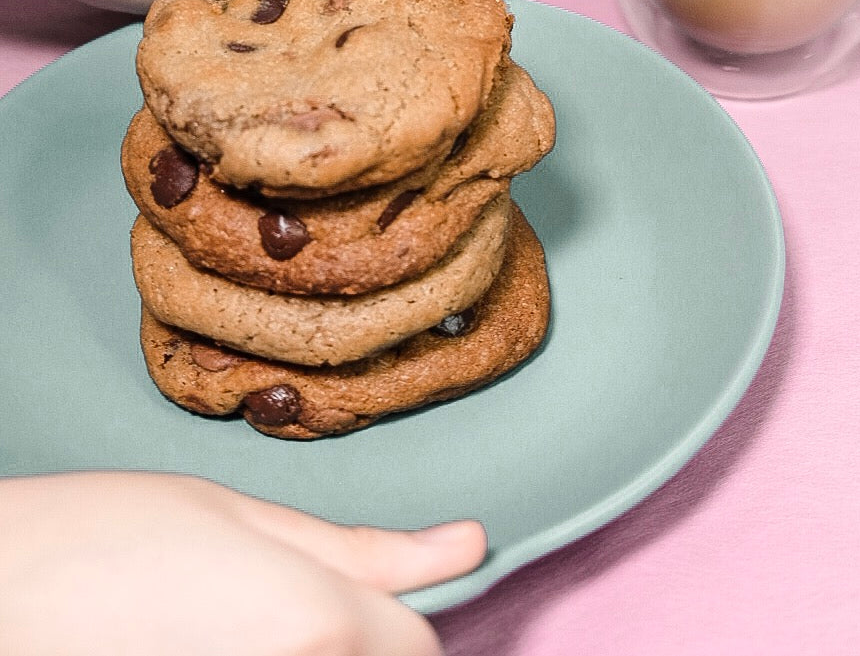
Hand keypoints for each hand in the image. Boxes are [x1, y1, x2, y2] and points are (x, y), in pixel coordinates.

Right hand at [0, 471, 483, 655]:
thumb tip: (465, 546)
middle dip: (349, 639)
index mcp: (315, 623)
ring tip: (219, 619)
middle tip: (266, 602)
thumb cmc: (96, 542)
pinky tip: (201, 639)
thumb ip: (360, 548)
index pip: (417, 645)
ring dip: (301, 651)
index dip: (397, 613)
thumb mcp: (237, 516)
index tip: (366, 591)